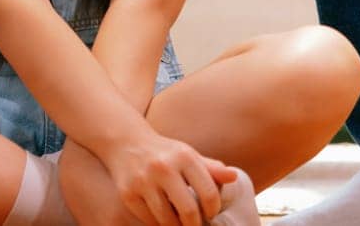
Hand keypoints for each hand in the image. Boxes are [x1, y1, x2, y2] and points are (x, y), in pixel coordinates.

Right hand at [101, 127, 238, 224]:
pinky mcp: (128, 194)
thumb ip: (211, 168)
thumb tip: (233, 176)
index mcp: (184, 156)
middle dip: (195, 225)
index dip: (213, 210)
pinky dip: (159, 223)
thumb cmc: (164, 153)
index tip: (210, 214)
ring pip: (167, 220)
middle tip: (195, 225)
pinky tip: (162, 217)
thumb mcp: (188, 155)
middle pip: (188, 211)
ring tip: (180, 223)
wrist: (126, 143)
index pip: (209, 193)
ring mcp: (143, 181)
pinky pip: (149, 220)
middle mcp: (163, 167)